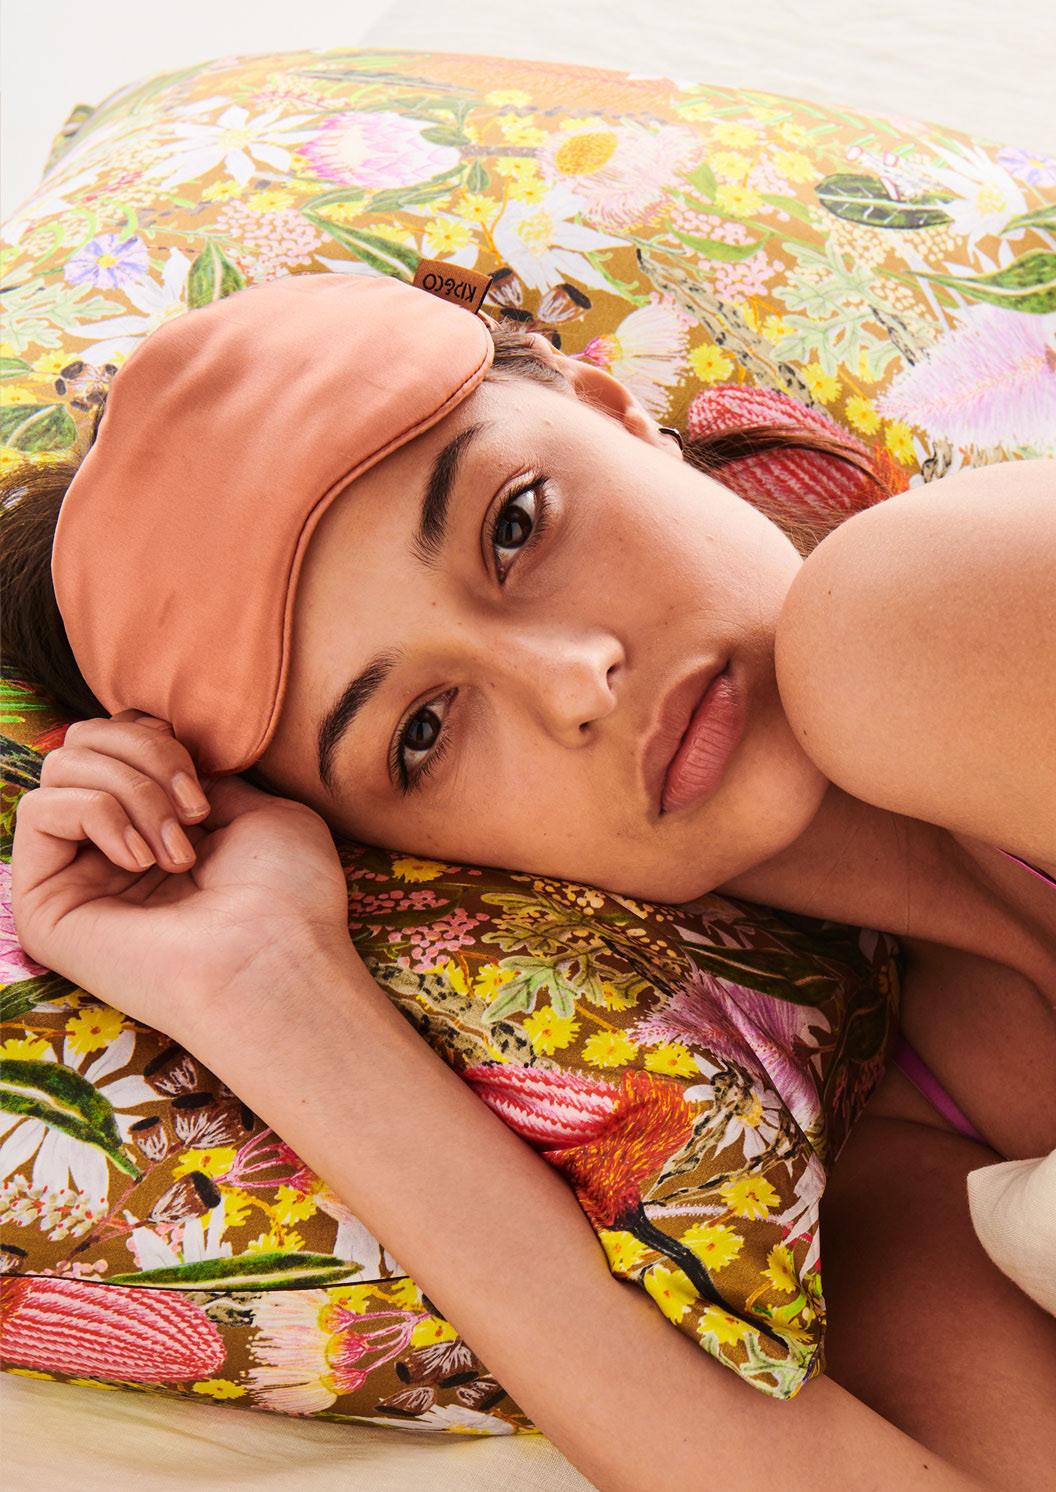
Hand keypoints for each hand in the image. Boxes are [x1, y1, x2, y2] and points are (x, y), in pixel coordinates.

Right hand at [9, 710, 353, 1040]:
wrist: (275, 961)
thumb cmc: (287, 897)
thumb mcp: (258, 811)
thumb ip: (199, 778)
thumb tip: (161, 750)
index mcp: (160, 829)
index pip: (119, 739)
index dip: (156, 734)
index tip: (204, 773)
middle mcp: (112, 851)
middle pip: (84, 742)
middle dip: (145, 752)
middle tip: (194, 809)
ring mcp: (76, 877)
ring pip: (62, 768)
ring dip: (131, 789)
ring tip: (178, 850)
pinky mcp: (44, 905)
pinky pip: (39, 810)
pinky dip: (97, 813)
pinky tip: (141, 859)